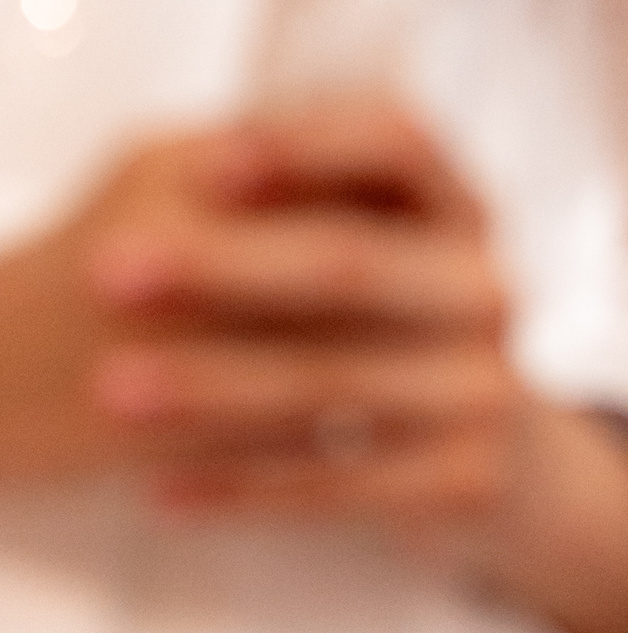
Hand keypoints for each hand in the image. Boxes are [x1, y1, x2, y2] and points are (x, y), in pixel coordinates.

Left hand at [0, 97, 627, 632]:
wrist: (513, 465)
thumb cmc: (397, 332)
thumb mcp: (376, 248)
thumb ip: (303, 205)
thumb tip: (190, 188)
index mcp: (461, 209)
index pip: (399, 142)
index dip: (306, 145)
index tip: (207, 166)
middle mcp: (488, 291)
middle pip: (352, 264)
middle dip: (220, 267)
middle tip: (111, 277)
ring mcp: (489, 389)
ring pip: (334, 381)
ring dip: (212, 386)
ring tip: (115, 393)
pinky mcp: (470, 479)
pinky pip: (339, 483)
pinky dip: (244, 488)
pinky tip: (164, 490)